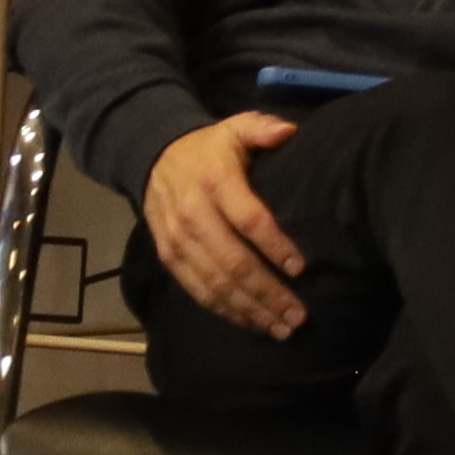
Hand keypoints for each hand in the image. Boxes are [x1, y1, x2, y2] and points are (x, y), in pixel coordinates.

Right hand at [146, 112, 312, 335]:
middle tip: (299, 315)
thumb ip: (261, 127)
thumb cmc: (210, 147)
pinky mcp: (169, 259)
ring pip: (215, 284)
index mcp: (214, 183)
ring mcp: (178, 242)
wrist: (152, 158)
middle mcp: (193, 216)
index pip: (248, 220)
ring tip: (281, 327)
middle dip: (267, 292)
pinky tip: (250, 322)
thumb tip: (288, 131)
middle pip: (233, 262)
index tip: (302, 268)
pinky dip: (224, 310)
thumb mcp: (234, 127)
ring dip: (249, 309)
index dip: (274, 245)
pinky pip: (197, 290)